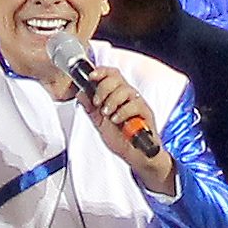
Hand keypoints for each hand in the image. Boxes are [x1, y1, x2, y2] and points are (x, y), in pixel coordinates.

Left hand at [83, 65, 173, 195]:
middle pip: (117, 78)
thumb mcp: (100, 123)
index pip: (111, 74)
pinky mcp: (146, 113)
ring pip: (125, 90)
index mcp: (117, 96)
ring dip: (111, 101)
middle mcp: (128, 96)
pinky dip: (123, 112)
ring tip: (107, 114)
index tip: (90, 77)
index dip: (101, 72)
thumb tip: (81, 93)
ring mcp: (138, 103)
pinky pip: (135, 105)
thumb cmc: (122, 139)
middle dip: (103, 89)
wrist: (135, 155)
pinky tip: (117, 120)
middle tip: (98, 103)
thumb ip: (91, 109)